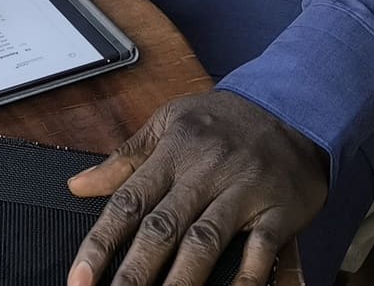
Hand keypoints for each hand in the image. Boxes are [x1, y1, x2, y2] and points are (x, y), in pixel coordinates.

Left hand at [66, 91, 325, 285]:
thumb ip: (126, 158)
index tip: (79, 279)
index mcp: (174, 151)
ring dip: (181, 281)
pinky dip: (245, 278)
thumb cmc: (225, 119)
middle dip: (134, 273)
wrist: (295, 105)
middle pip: (163, 227)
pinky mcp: (279, 209)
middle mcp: (206, 171)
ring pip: (205, 241)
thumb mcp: (171, 122)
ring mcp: (243, 190)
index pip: (129, 201)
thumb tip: (77, 185)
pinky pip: (261, 248)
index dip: (100, 243)